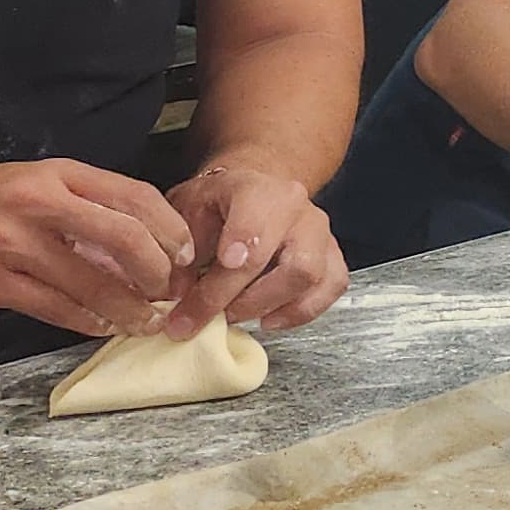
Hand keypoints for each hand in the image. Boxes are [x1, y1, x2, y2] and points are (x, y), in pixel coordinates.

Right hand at [0, 150, 193, 337]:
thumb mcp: (35, 183)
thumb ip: (84, 210)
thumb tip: (140, 252)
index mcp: (59, 175)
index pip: (135, 196)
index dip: (170, 230)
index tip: (186, 255)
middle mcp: (41, 203)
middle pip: (125, 238)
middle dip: (158, 272)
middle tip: (171, 293)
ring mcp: (14, 243)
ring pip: (93, 282)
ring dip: (129, 308)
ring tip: (146, 322)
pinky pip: (55, 307)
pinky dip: (87, 321)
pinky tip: (102, 326)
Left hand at [163, 161, 347, 334]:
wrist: (249, 194)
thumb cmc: (213, 205)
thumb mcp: (184, 213)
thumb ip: (181, 251)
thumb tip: (177, 295)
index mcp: (258, 190)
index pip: (257, 226)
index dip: (243, 251)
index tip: (223, 268)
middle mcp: (299, 211)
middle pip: (294, 264)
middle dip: (249, 299)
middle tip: (209, 318)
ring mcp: (321, 235)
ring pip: (314, 280)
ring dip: (272, 308)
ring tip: (234, 317)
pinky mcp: (332, 257)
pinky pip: (331, 289)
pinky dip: (300, 312)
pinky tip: (268, 319)